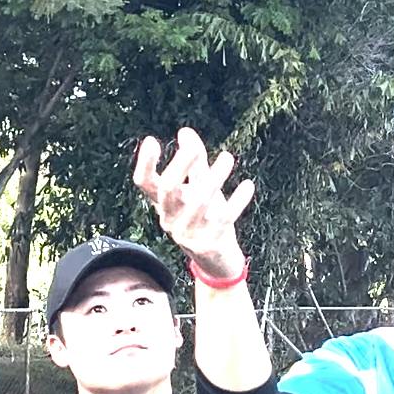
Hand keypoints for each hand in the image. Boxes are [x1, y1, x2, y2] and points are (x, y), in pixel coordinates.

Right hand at [132, 128, 254, 276]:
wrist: (217, 261)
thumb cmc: (206, 218)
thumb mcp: (198, 189)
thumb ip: (194, 163)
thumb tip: (184, 131)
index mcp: (164, 204)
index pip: (145, 183)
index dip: (145, 163)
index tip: (152, 140)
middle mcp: (169, 219)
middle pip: (167, 189)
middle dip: (180, 167)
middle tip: (194, 148)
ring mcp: (187, 233)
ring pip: (198, 201)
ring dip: (214, 178)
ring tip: (228, 157)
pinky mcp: (208, 244)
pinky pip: (223, 218)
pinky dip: (237, 201)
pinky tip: (248, 185)